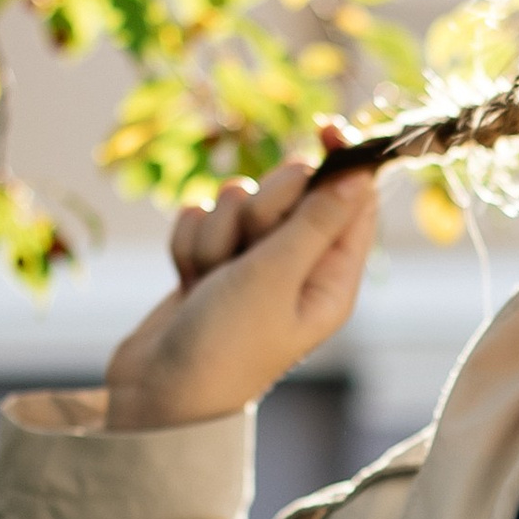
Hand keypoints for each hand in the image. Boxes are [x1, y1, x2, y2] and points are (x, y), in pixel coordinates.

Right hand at [102, 151, 379, 430]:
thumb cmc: (226, 347)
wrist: (155, 393)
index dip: (341, 160)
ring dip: (217, 234)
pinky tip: (188, 281)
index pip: (353, 201)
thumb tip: (363, 175)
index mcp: (332, 277)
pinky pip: (199, 218)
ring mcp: (250, 264)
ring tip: (211, 279)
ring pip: (237, 200)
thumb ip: (314, 222)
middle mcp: (296, 267)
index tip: (325, 125)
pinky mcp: (209, 263)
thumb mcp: (275, 279)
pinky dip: (188, 244)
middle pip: (290, 189)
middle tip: (249, 249)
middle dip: (260, 208)